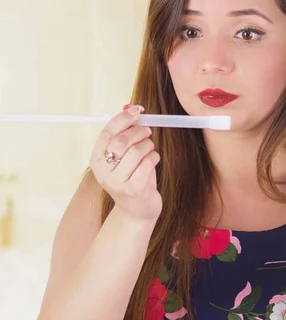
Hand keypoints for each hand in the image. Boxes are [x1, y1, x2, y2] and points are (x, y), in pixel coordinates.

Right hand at [90, 105, 161, 222]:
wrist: (137, 211)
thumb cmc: (133, 178)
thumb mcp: (125, 157)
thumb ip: (125, 135)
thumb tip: (130, 108)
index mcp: (97, 160)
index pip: (107, 133)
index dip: (122, 119)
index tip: (137, 111)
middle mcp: (103, 172)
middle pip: (121, 141)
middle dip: (138, 132)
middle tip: (148, 131)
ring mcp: (117, 182)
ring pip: (136, 151)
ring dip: (148, 146)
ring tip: (150, 150)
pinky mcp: (133, 189)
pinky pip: (148, 163)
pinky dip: (154, 157)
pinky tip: (153, 161)